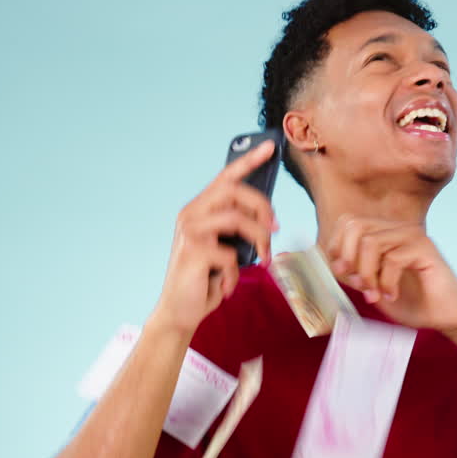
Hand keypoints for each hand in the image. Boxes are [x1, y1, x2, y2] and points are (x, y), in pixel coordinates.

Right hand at [150, 140, 277, 335]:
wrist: (180, 311)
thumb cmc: (207, 278)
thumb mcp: (226, 247)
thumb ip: (238, 228)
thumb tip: (269, 217)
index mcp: (200, 209)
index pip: (225, 177)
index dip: (248, 160)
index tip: (270, 146)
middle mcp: (191, 214)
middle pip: (233, 191)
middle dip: (261, 206)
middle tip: (275, 228)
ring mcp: (190, 231)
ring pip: (236, 219)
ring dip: (259, 240)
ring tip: (263, 259)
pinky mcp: (193, 252)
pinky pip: (231, 255)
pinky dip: (236, 274)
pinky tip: (227, 286)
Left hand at [323, 216, 456, 331]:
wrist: (443, 315)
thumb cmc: (409, 301)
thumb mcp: (371, 286)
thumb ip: (352, 272)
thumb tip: (328, 262)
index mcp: (383, 233)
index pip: (347, 222)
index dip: (337, 246)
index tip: (342, 274)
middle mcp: (396, 228)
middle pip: (355, 226)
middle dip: (348, 258)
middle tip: (357, 284)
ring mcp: (411, 235)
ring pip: (370, 243)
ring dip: (367, 275)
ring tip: (375, 295)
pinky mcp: (425, 248)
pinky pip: (392, 259)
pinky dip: (386, 282)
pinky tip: (392, 295)